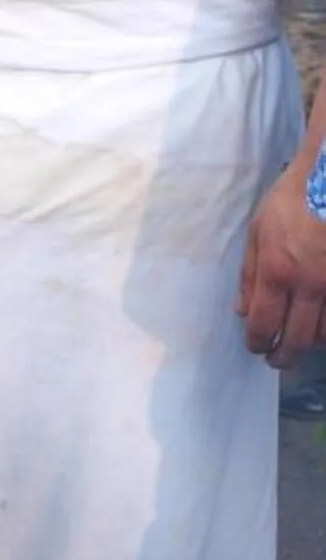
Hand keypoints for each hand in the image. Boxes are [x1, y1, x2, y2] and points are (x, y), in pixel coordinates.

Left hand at [237, 158, 325, 367]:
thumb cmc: (292, 200)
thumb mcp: (258, 231)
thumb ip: (250, 276)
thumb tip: (243, 312)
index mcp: (278, 272)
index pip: (264, 325)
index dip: (258, 344)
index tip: (256, 348)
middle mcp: (311, 284)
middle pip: (298, 340)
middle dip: (284, 356)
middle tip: (278, 360)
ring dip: (311, 344)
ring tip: (302, 342)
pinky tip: (322, 326)